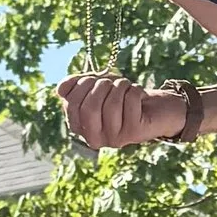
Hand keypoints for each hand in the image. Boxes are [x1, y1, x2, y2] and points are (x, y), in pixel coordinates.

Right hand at [57, 72, 187, 149]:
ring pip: (111, 105)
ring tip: (125, 85)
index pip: (71, 106)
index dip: (81, 85)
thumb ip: (75, 86)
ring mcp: (115, 138)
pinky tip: (138, 92)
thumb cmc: (121, 96)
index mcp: (81, 128)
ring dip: (119, 86)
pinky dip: (134, 90)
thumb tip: (60, 89)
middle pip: (89, 109)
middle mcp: (95, 138)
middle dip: (100, 86)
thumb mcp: (95, 86)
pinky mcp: (134, 133)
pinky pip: (130, 103)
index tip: (93, 77)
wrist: (155, 107)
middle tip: (110, 81)